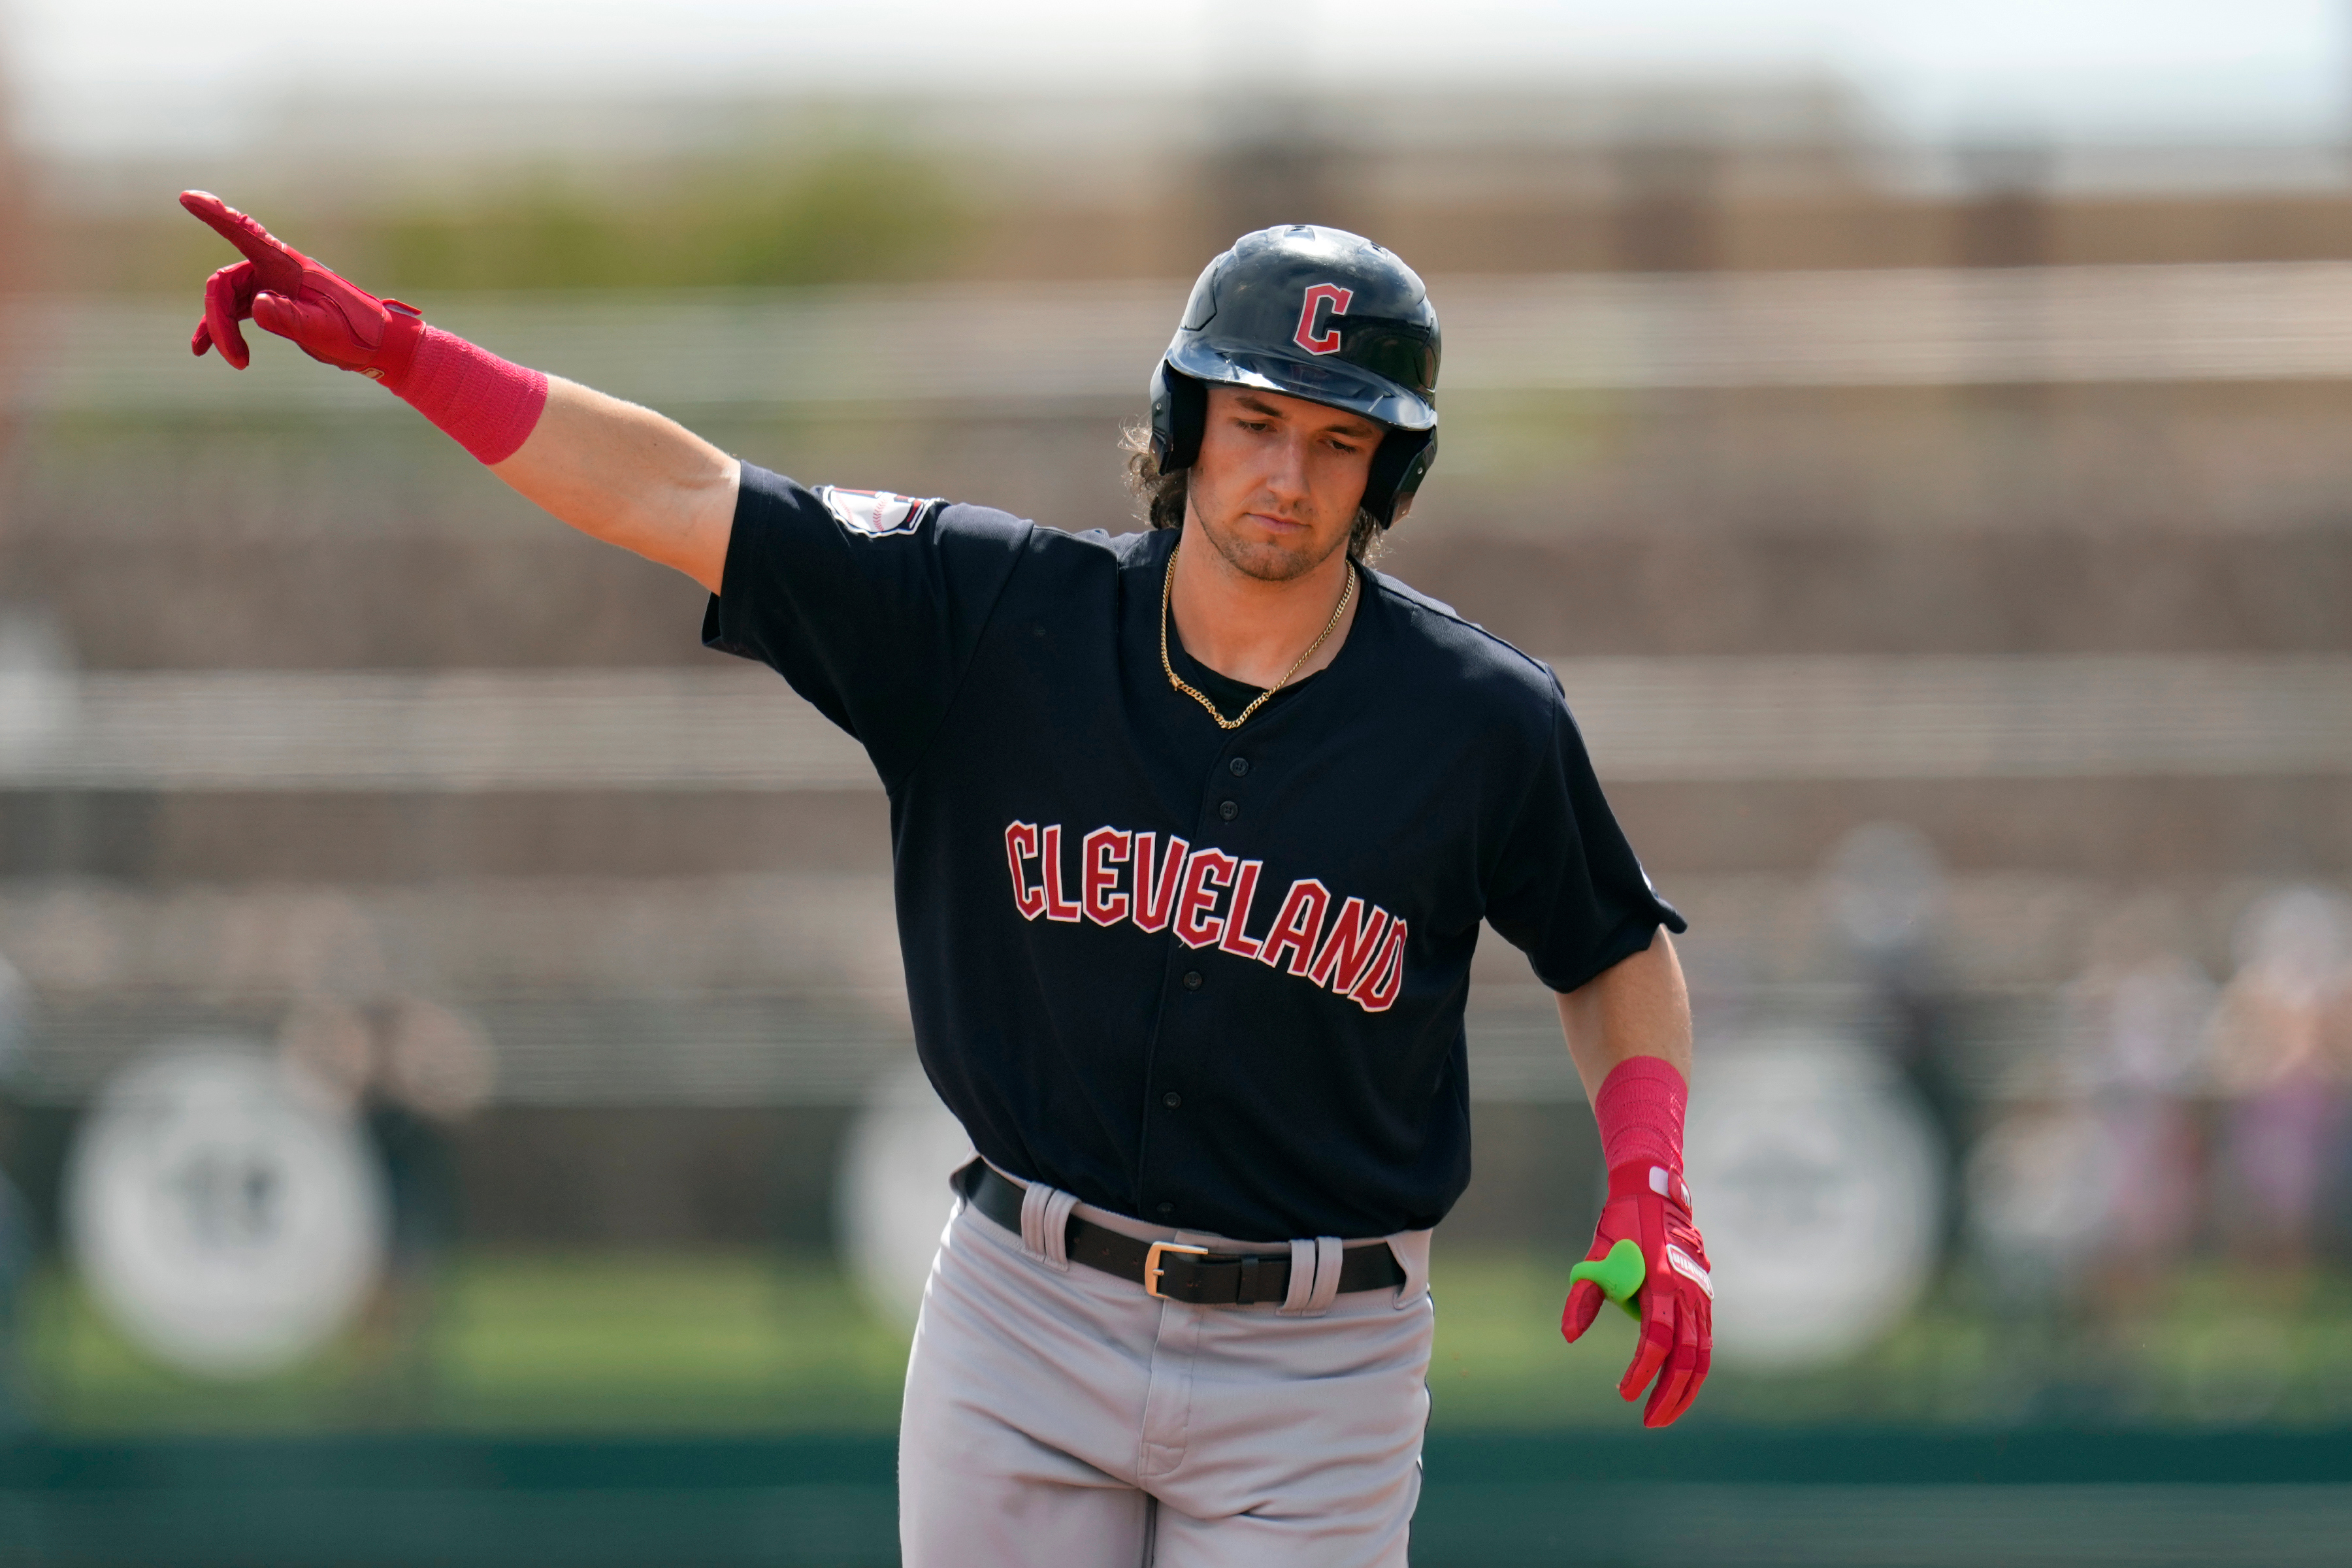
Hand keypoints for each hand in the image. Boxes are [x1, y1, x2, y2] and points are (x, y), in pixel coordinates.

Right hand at [180, 191, 419, 376]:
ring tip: (238, 362)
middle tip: (236, 359)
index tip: (187, 197)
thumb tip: (256, 305)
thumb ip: (291, 318)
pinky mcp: (270, 304)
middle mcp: (274, 269)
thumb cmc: (357, 333)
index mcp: (288, 264)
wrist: (378, 345)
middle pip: (224, 283)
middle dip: (219, 319)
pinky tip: (204, 350)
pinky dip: (220, 329)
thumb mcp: (325, 329)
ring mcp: (270, 285)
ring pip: (226, 299)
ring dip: (221, 330)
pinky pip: (234, 311)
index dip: (215, 214)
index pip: (245, 233)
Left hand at [1562, 1160, 1712, 1426]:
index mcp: (1663, 1281)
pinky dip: (1693, 1370)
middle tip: (1648, 1421)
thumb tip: (1568, 1337)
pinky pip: (1704, 1343)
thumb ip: (1582, 1296)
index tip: (1623, 1392)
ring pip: (1702, 1356)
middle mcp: (1689, 1292)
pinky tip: (1677, 1388)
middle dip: (1669, 1395)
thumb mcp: (1595, 1256)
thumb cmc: (1620, 1226)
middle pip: (1687, 1358)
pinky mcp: (1705, 1298)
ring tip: (1662, 1415)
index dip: (1641, 1371)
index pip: (1657, 1340)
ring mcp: (1702, 1296)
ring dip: (1685, 1391)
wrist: (1655, 1193)